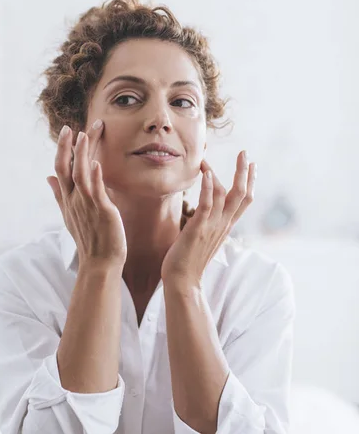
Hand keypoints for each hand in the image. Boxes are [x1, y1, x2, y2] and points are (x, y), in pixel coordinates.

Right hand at [47, 121, 127, 269]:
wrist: (100, 263)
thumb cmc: (89, 238)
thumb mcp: (70, 215)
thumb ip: (59, 195)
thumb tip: (48, 178)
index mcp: (68, 199)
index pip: (61, 168)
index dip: (62, 148)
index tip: (67, 130)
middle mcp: (74, 200)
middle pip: (66, 168)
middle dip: (67, 146)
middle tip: (71, 127)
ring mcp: (87, 205)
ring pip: (80, 175)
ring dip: (81, 155)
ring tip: (83, 136)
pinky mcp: (102, 211)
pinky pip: (96, 191)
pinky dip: (95, 177)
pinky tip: (96, 164)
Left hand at [161, 151, 256, 285]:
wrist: (182, 280)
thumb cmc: (189, 259)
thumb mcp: (204, 236)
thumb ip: (210, 222)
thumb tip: (208, 209)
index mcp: (226, 226)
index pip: (244, 201)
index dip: (250, 182)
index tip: (252, 165)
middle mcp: (223, 225)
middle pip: (242, 195)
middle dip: (244, 172)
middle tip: (245, 153)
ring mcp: (212, 226)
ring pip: (227, 196)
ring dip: (221, 174)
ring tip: (207, 159)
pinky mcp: (198, 229)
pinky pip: (207, 205)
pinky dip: (209, 188)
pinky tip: (207, 174)